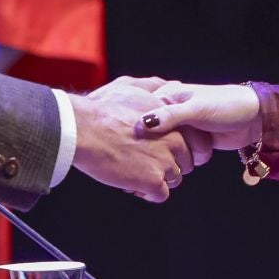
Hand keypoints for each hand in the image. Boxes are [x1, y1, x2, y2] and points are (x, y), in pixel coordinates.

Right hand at [69, 78, 197, 202]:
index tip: (161, 151)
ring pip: (174, 179)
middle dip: (167, 165)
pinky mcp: (153, 181)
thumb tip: (170, 83)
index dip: (179, 149)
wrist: (84, 128)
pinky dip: (147, 193)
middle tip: (144, 162)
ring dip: (156, 179)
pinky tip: (131, 184)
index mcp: (172, 121)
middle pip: (185, 163)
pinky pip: (160, 195)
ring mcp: (165, 162)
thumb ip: (153, 86)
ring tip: (134, 172)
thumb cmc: (102, 108)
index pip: (194, 142)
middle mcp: (174, 141)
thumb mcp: (130, 87)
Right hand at [133, 82, 262, 161]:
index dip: (135, 129)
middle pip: (150, 133)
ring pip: (162, 146)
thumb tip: (144, 124)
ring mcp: (179, 128)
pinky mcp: (189, 142)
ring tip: (161, 165)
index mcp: (166, 96)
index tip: (129, 145)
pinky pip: (175, 154)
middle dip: (150, 147)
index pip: (141, 113)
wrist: (253, 118)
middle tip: (145, 161)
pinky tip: (173, 168)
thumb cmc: (226, 105)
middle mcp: (169, 112)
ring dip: (164, 156)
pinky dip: (176, 160)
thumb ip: (171, 116)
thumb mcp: (197, 108)